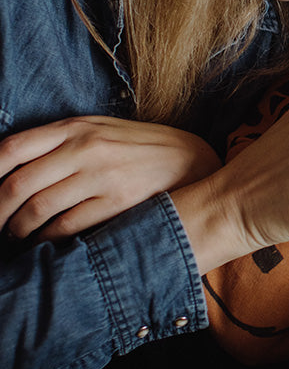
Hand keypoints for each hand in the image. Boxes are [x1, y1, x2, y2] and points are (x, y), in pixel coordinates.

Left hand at [0, 116, 220, 238]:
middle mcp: (85, 148)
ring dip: (19, 227)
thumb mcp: (99, 130)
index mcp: (75, 128)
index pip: (12, 148)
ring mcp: (102, 175)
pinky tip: (45, 241)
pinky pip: (68, 225)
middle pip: (18, 183)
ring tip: (17, 234)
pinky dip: (48, 237)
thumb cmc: (138, 147)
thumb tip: (15, 165)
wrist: (192, 159)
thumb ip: (60, 141)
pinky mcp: (119, 201)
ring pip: (39, 207)